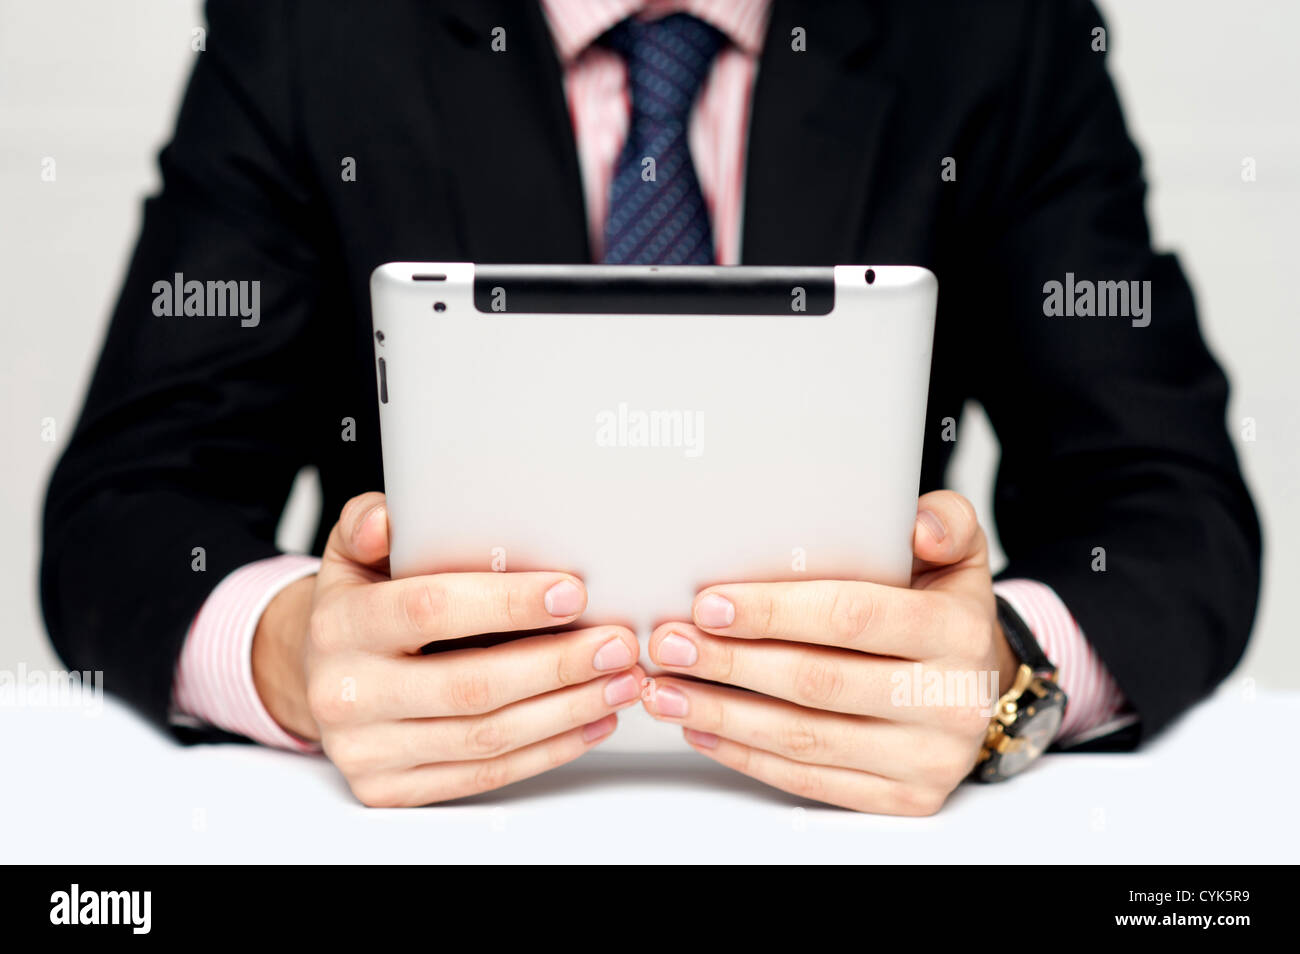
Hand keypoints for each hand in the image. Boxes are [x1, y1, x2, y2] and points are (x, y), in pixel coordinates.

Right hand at [252, 492, 643, 805]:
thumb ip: (371, 525)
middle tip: (616, 645)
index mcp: (342, 625)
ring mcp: (366, 748)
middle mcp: (346, 693)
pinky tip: (590, 721)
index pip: (430, 609)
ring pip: (485, 737)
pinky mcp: (388, 788)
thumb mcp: (353, 554)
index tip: (572, 594)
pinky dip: (547, 749)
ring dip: (566, 710)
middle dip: (557, 665)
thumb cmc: (358, 607)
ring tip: (620, 682)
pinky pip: (482, 774)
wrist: (316, 677)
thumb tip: (390, 518)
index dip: (506, 603)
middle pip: (470, 685)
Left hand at [639, 490, 1018, 814]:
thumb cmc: (944, 612)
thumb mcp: (957, 556)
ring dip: (723, 714)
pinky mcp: (904, 798)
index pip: (852, 618)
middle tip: (671, 646)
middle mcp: (949, 701)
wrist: (980, 685)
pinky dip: (747, 756)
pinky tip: (704, 729)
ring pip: (805, 739)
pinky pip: (811, 781)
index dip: (775, 612)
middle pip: (818, 682)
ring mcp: (928, 759)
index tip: (710, 605)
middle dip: (730, 664)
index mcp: (956, 632)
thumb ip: (945, 523)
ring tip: (668, 690)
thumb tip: (918, 522)